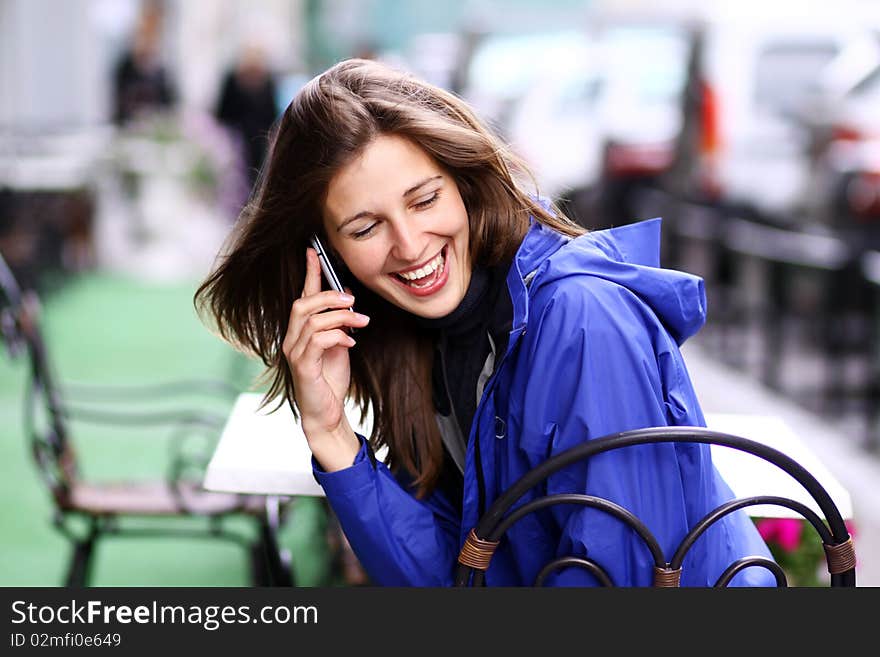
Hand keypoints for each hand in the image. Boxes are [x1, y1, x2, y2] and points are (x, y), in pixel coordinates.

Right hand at [282, 248, 369, 464]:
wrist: (326, 413)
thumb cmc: (330, 379)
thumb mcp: (339, 344)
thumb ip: (339, 323)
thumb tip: (347, 298)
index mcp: (300, 331)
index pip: (302, 297)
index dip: (308, 273)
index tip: (314, 251)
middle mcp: (291, 339)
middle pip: (302, 305)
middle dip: (329, 297)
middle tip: (353, 301)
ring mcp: (294, 353)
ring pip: (312, 321)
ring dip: (339, 317)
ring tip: (359, 323)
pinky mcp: (302, 367)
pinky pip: (317, 341)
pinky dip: (337, 336)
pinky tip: (350, 342)